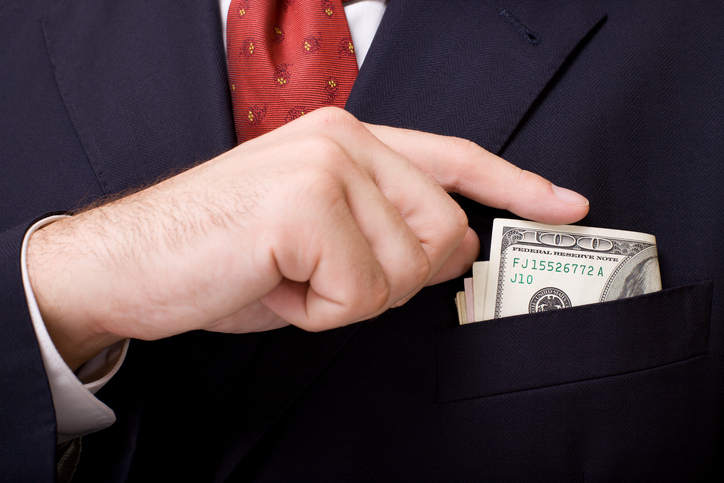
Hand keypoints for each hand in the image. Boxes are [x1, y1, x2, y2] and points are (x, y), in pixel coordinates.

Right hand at [27, 107, 587, 368]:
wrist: (126, 263)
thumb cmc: (220, 253)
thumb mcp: (313, 233)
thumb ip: (383, 227)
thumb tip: (448, 250)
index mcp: (348, 139)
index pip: (452, 156)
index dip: (515, 185)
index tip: (564, 207)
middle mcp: (343, 140)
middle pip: (442, 231)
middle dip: (394, 277)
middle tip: (323, 278)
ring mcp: (325, 166)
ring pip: (403, 270)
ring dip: (345, 297)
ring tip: (288, 278)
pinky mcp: (304, 206)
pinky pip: (358, 292)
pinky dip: (318, 312)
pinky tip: (274, 287)